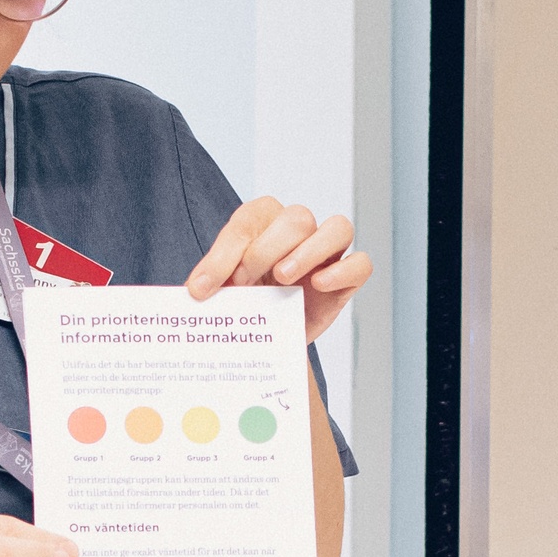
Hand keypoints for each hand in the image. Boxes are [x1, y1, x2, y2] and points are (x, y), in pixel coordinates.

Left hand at [188, 197, 372, 345]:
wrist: (270, 338)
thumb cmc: (248, 303)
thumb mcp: (224, 292)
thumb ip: (213, 283)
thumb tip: (196, 289)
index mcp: (265, 221)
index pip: (249, 219)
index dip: (225, 252)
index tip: (203, 288)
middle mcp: (301, 229)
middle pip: (297, 218)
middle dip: (265, 251)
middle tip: (245, 284)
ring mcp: (329, 252)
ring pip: (338, 228)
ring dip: (308, 252)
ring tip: (282, 279)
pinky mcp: (347, 278)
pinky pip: (361, 264)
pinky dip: (342, 271)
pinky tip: (319, 284)